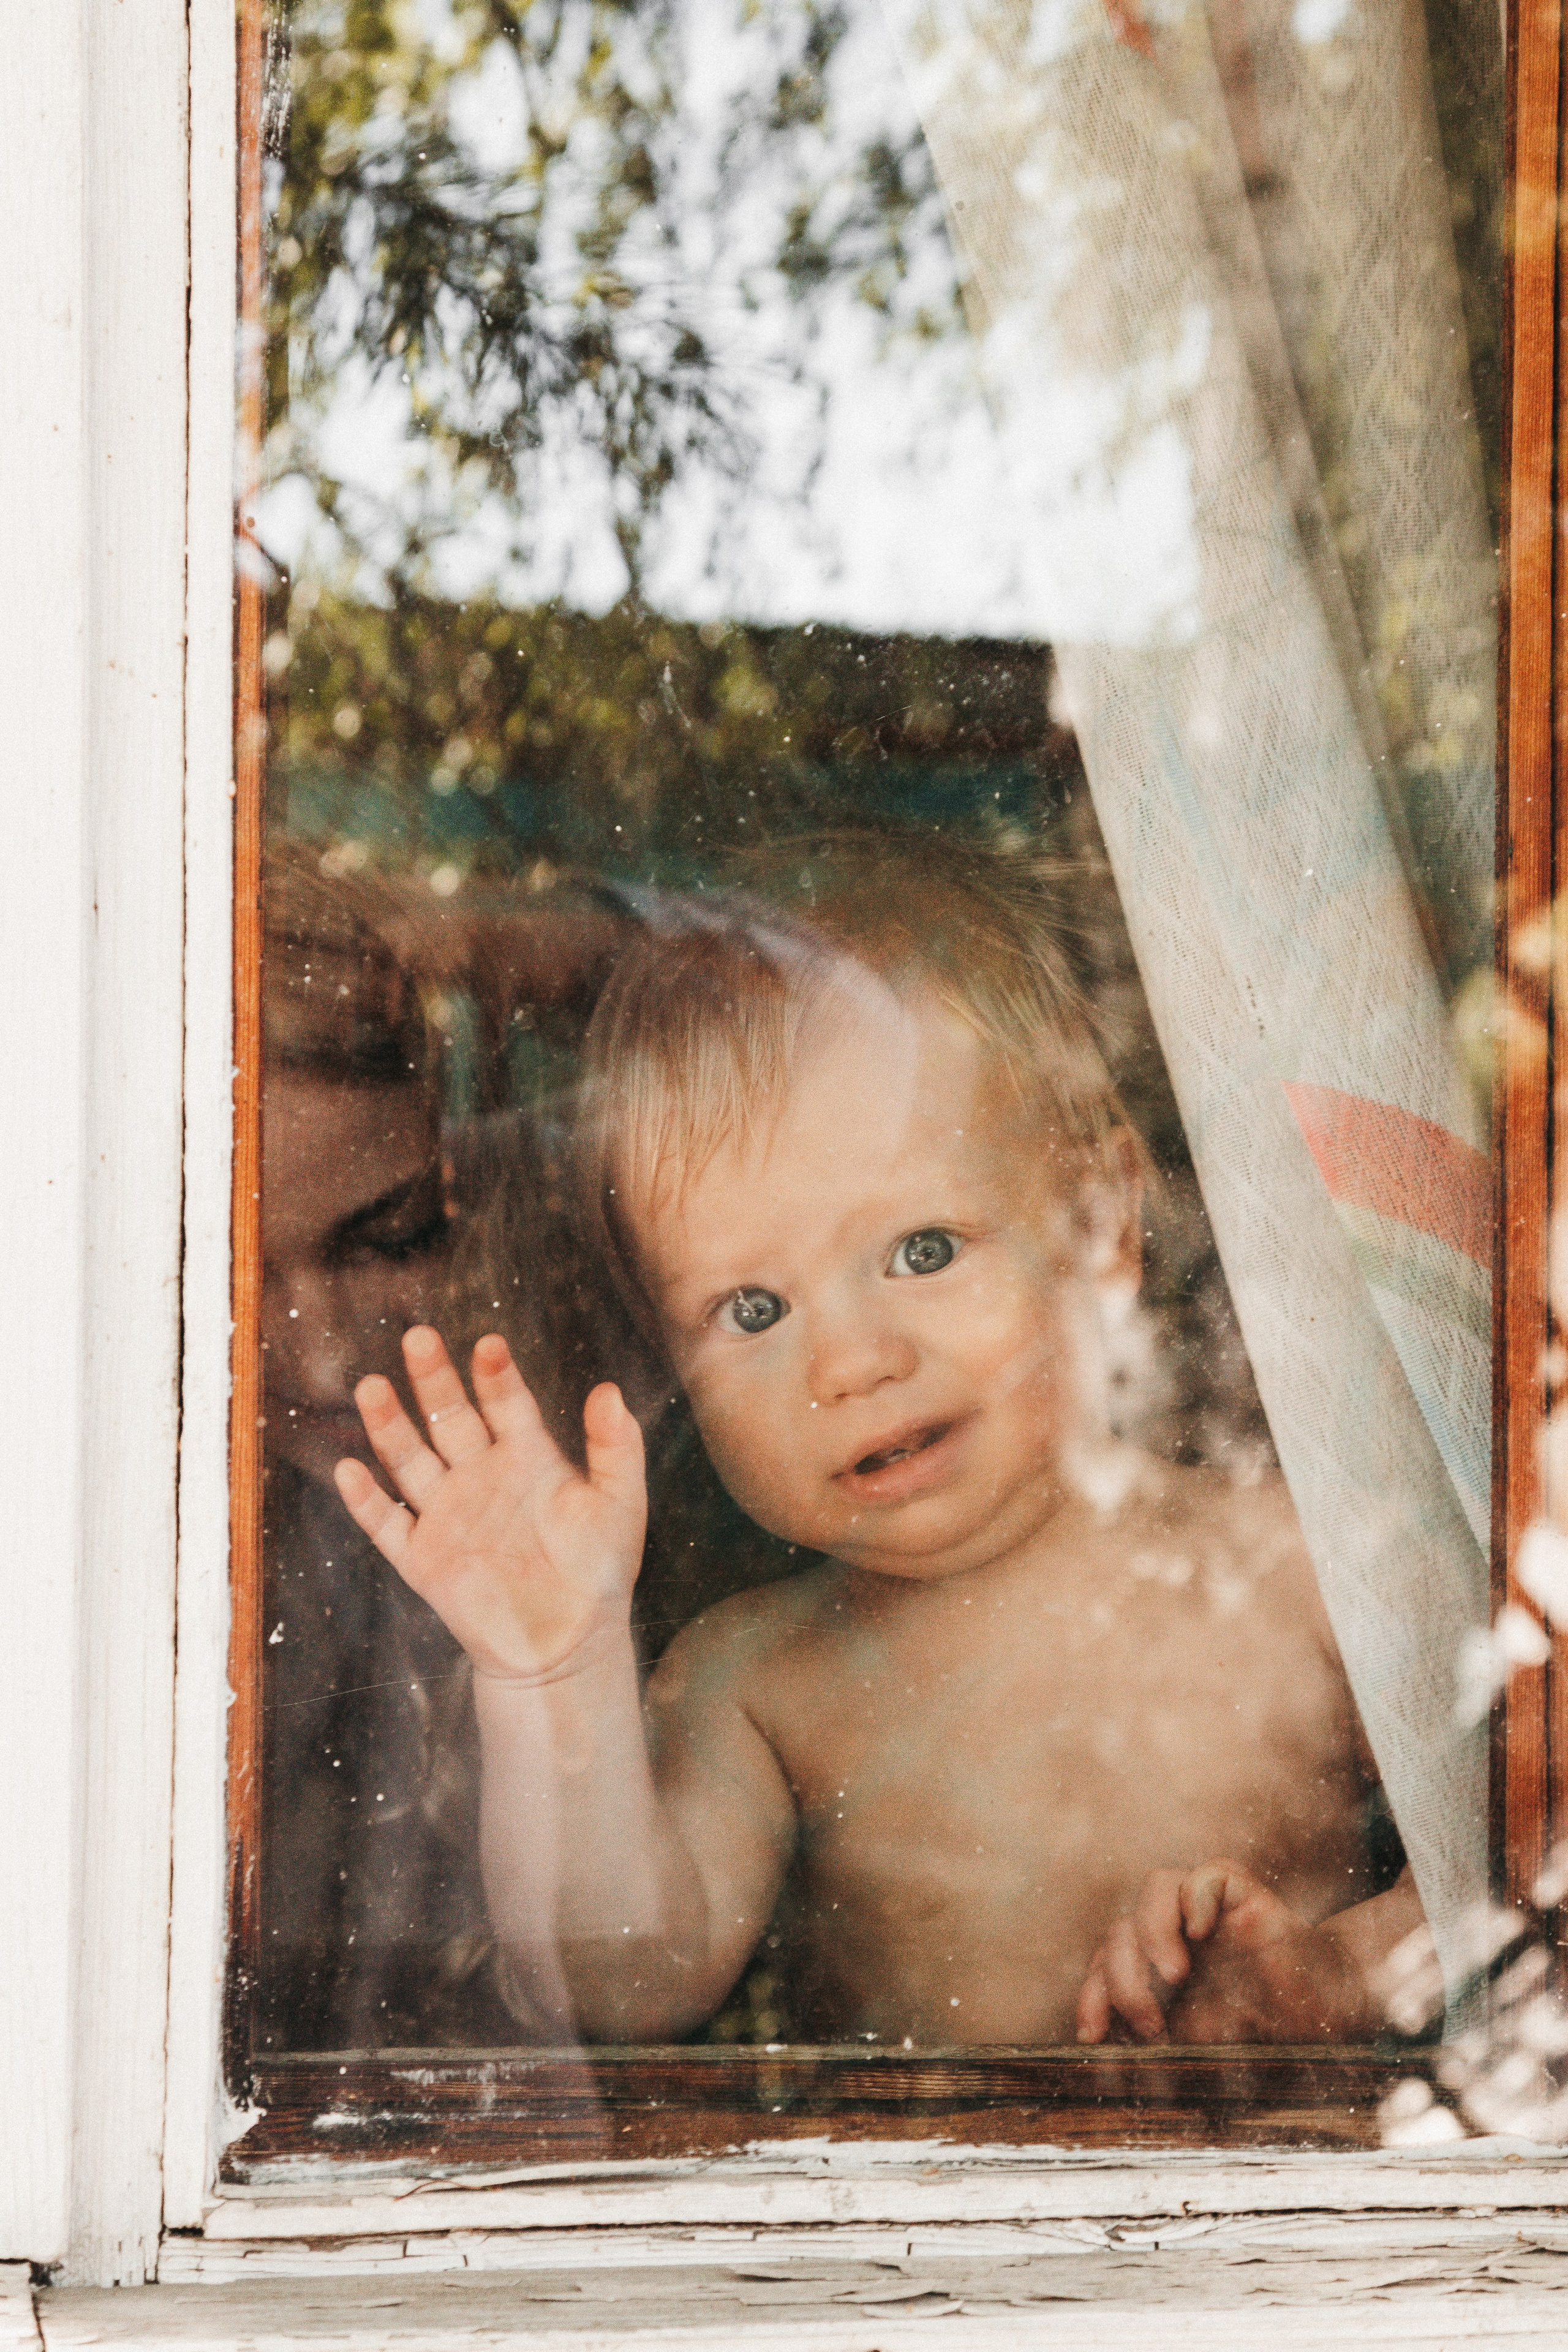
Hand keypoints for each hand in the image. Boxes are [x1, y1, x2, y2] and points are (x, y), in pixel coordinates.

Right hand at [334, 1326, 646, 1682]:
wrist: (568, 1644)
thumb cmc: (599, 1570)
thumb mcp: (619, 1505)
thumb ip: (617, 1449)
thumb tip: (610, 1390)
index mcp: (527, 1458)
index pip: (507, 1404)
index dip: (497, 1376)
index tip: (489, 1346)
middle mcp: (480, 1477)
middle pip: (450, 1418)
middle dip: (435, 1381)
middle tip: (420, 1338)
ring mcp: (447, 1516)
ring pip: (410, 1461)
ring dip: (390, 1426)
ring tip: (372, 1387)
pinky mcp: (424, 1560)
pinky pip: (388, 1526)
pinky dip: (366, 1501)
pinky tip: (349, 1470)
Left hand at [1075, 1859, 1376, 2044]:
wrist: (1330, 2009)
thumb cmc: (1268, 2027)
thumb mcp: (1206, 2042)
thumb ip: (1162, 2037)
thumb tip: (1110, 2050)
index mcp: (1158, 1966)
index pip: (1105, 1964)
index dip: (1092, 1996)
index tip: (1092, 2036)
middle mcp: (1176, 1931)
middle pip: (1121, 1930)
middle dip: (1122, 1978)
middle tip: (1150, 2024)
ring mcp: (1207, 1909)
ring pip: (1155, 1886)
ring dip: (1152, 1931)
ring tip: (1175, 1975)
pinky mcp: (1243, 1894)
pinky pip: (1207, 1876)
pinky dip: (1195, 1898)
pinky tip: (1202, 1931)